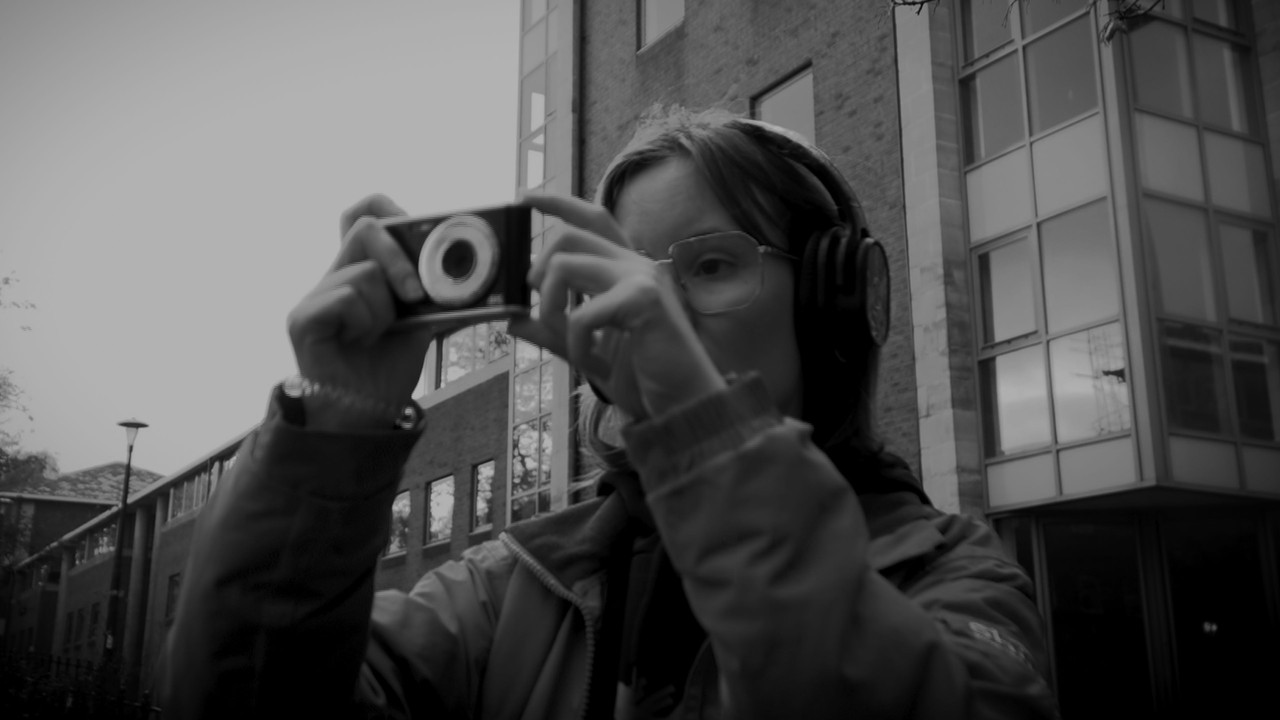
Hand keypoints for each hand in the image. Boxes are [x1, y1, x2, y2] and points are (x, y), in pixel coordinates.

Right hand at [286, 195, 456, 427]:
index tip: (417, 230)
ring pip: (364, 271)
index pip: (364, 213)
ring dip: (386, 309)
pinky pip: (346, 297)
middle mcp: (335, 275)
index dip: (389, 209)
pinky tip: (360, 344)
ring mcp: (315, 295)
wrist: (366, 413)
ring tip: (377, 336)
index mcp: (362, 269)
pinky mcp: (303, 318)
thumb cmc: (390, 367)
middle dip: (400, 258)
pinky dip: (366, 323)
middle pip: (364, 225)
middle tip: (416, 295)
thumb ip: (441, 296)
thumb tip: (483, 280)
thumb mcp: (426, 323)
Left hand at [509, 192, 723, 421]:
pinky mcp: (644, 301)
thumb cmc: (643, 377)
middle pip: (567, 236)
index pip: (593, 219)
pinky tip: (592, 363)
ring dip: (551, 307)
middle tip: (541, 308)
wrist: (683, 405)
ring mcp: (641, 278)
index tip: (525, 200)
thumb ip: (553, 331)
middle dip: (538, 271)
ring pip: (565, 265)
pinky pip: (581, 314)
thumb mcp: (586, 349)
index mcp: (626, 269)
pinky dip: (576, 345)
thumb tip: (513, 319)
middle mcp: (635, 265)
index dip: (558, 203)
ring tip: (567, 341)